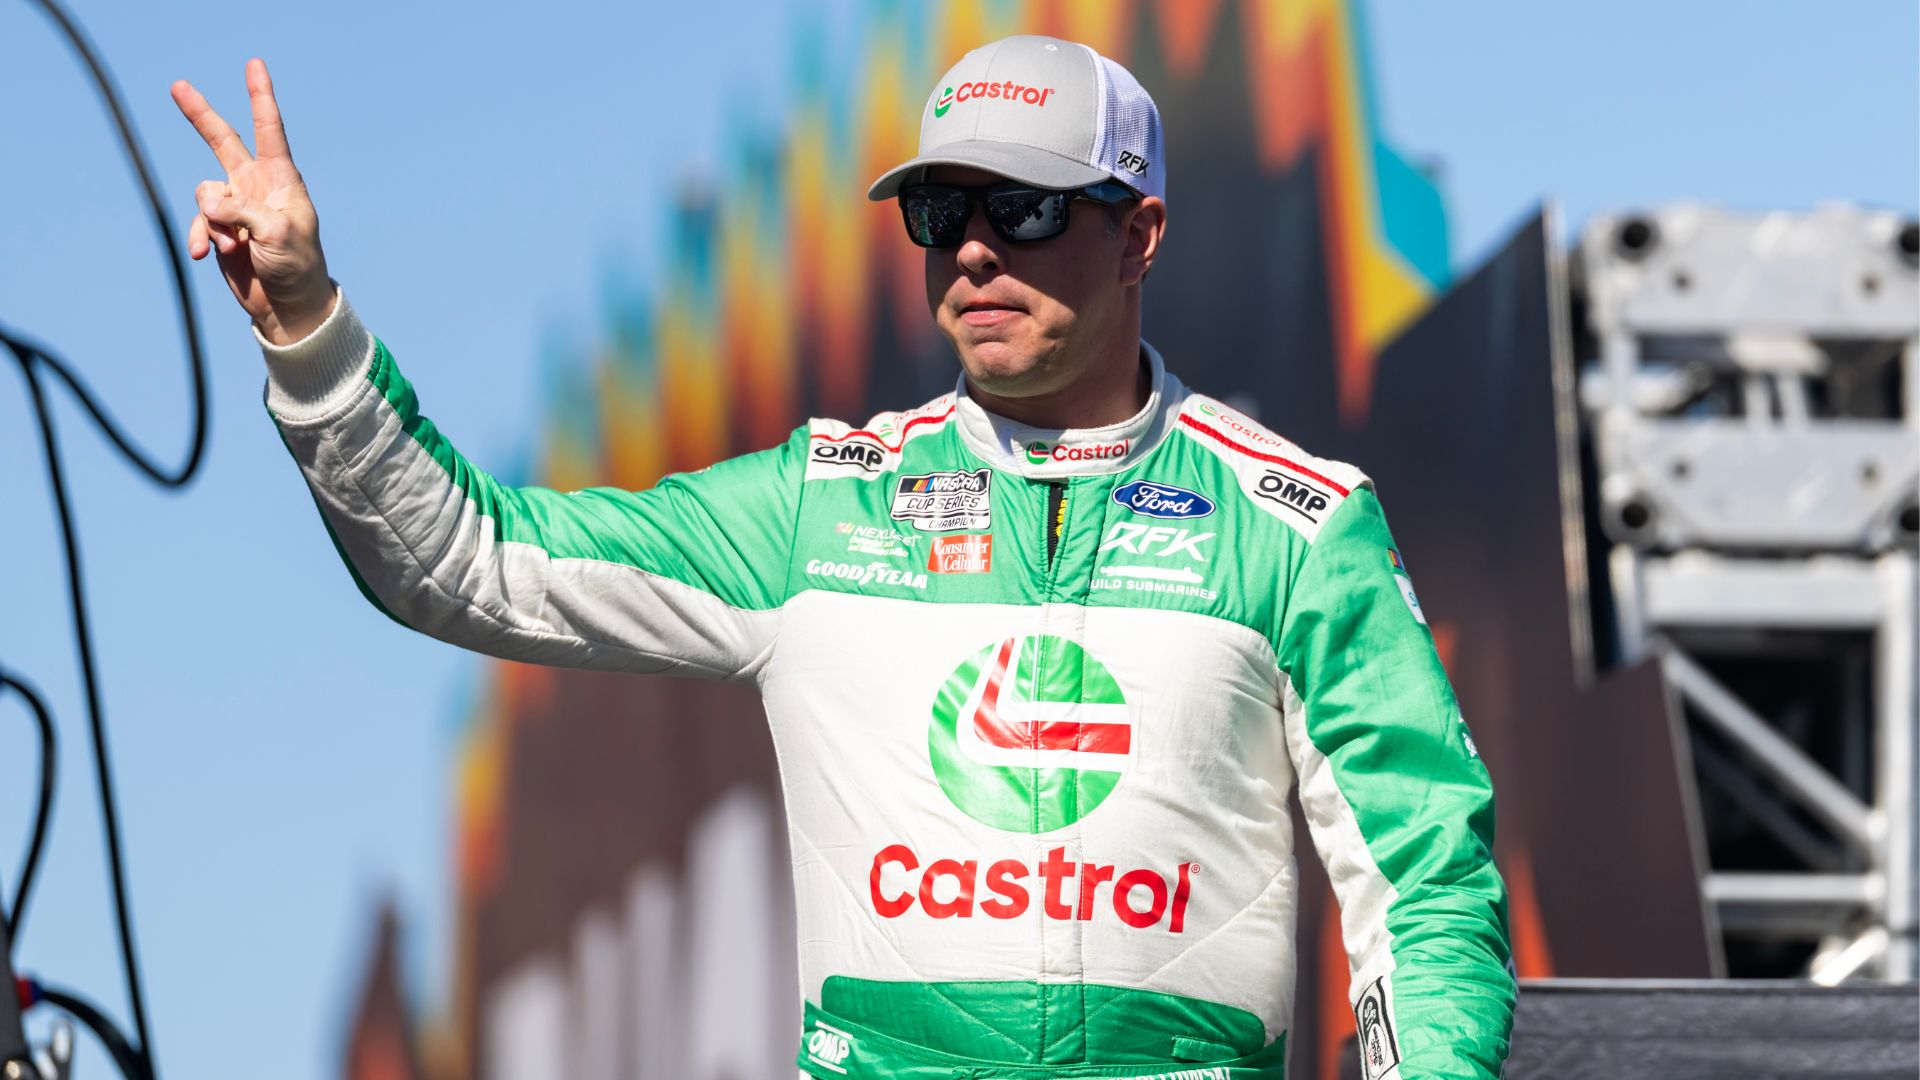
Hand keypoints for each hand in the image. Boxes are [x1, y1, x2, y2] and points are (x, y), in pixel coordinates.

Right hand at [172, 58, 333, 344]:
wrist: (287, 305)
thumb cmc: (297, 265)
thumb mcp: (277, 234)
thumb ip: (241, 211)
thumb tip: (206, 203)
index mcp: (280, 179)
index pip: (269, 130)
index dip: (260, 97)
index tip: (255, 65)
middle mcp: (255, 186)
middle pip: (221, 141)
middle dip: (199, 114)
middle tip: (177, 86)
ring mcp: (235, 207)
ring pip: (204, 193)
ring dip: (213, 221)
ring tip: (234, 246)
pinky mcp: (220, 229)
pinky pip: (198, 222)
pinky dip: (200, 236)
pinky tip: (206, 254)